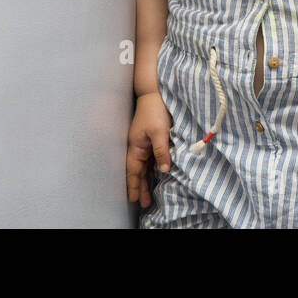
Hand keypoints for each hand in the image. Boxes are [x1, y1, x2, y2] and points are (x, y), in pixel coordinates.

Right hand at [126, 91, 172, 207]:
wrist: (154, 94)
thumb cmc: (155, 111)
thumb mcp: (159, 132)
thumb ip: (161, 151)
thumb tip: (164, 169)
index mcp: (135, 147)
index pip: (133, 171)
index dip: (133, 185)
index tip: (133, 199)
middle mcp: (138, 147)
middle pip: (138, 171)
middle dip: (139, 187)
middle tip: (142, 203)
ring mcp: (144, 143)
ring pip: (144, 166)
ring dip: (145, 180)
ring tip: (147, 195)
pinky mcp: (151, 139)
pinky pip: (150, 158)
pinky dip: (152, 169)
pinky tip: (155, 176)